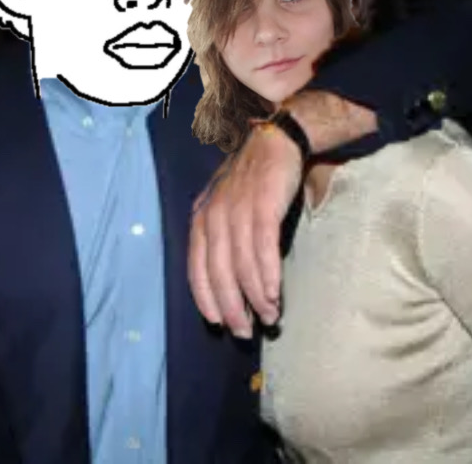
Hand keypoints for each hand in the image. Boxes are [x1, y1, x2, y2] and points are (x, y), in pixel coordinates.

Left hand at [188, 124, 301, 337]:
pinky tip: (273, 294)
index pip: (196, 268)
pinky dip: (267, 275)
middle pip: (219, 272)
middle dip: (232, 307)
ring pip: (242, 264)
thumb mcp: (225, 205)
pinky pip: (262, 248)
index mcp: (200, 218)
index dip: (207, 298)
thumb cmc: (252, 179)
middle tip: (245, 332)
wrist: (275, 139)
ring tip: (269, 318)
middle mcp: (213, 215)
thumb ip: (222, 237)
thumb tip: (230, 280)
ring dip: (255, 297)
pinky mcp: (262, 205)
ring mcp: (237, 210)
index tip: (219, 323)